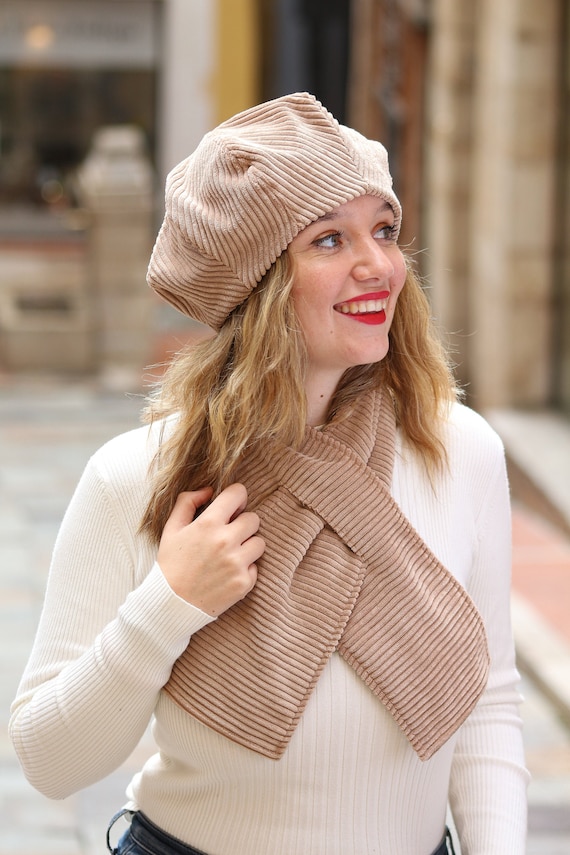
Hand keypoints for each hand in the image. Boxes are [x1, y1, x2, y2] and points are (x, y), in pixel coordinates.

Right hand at [157, 483, 264, 615]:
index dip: (236, 497)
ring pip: (259, 542)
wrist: (171, 604)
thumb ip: (187, 502)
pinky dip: (245, 569)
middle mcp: (226, 541)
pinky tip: (228, 573)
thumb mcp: (171, 528)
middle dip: (242, 524)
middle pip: (254, 519)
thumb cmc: (171, 564)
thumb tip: (209, 489)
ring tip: (230, 554)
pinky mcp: (244, 583)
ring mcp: (237, 563)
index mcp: (208, 524)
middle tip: (229, 534)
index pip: (238, 493)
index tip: (232, 508)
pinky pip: (255, 567)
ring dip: (248, 546)